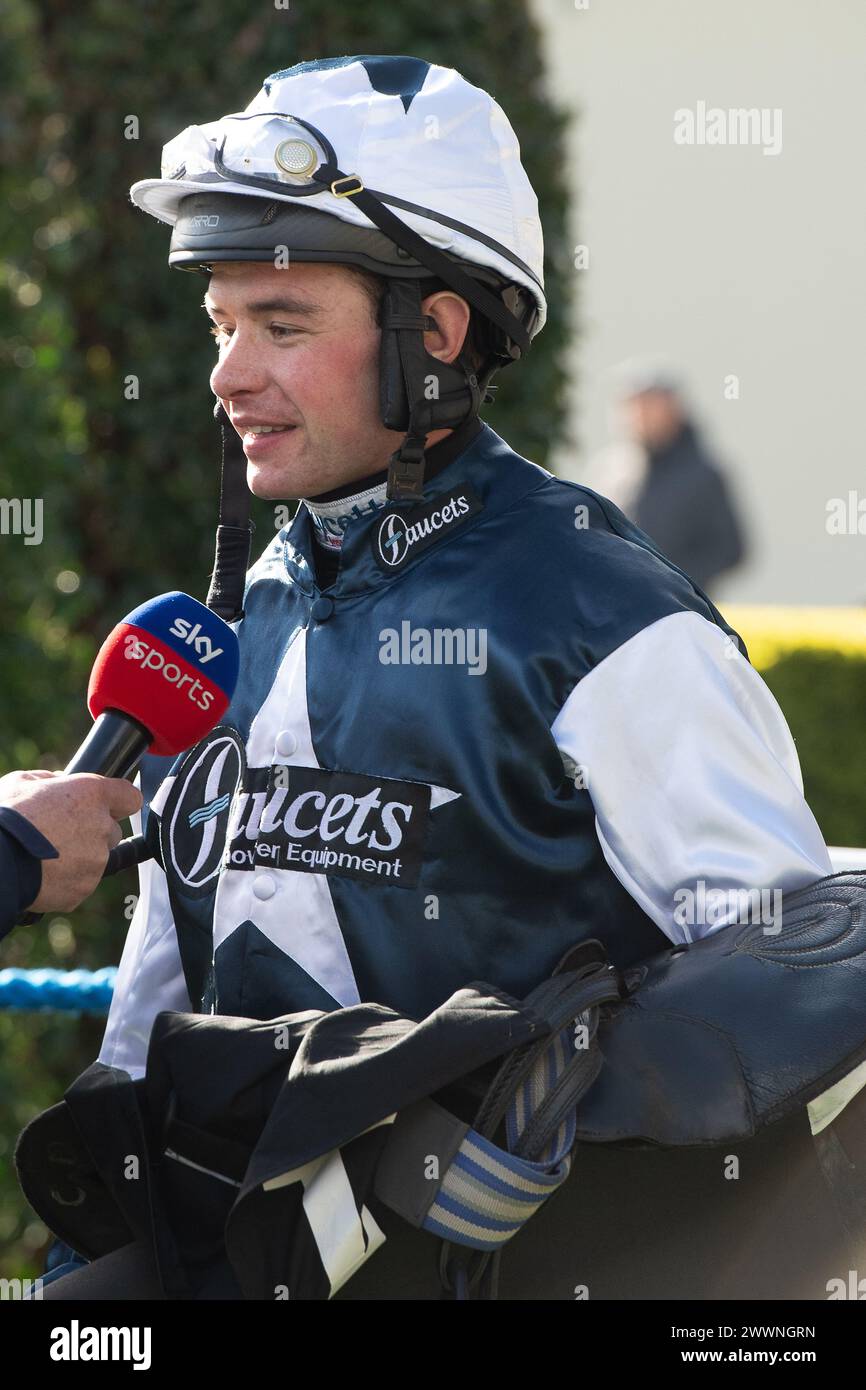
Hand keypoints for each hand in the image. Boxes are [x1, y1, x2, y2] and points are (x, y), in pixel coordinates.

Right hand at [0, 770, 142, 912]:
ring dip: (78, 858)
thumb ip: (50, 780)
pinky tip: (43, 873)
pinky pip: (80, 883)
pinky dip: (66, 881)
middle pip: (112, 831)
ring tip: (45, 856)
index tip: (109, 807)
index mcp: (92, 794)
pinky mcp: (84, 888)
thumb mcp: (22, 783)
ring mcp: (96, 861)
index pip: (129, 797)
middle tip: (60, 834)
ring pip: (96, 859)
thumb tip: (58, 782)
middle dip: (93, 833)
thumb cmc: (5, 818)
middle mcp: (102, 826)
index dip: (118, 802)